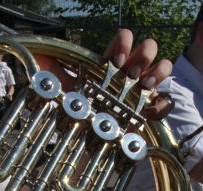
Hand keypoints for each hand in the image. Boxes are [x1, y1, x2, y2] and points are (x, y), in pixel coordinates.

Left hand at [36, 29, 172, 120]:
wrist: (81, 138)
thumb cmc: (73, 108)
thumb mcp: (59, 87)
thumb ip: (49, 69)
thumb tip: (36, 55)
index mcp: (111, 61)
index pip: (124, 39)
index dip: (123, 43)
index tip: (113, 62)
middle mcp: (129, 73)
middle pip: (148, 48)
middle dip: (142, 57)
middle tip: (128, 75)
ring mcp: (141, 91)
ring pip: (162, 67)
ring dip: (156, 72)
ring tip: (144, 86)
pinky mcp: (148, 113)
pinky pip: (166, 103)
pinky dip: (163, 103)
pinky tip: (151, 108)